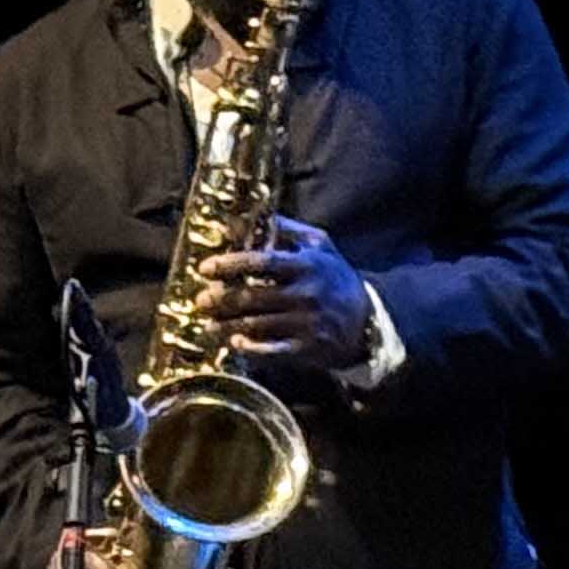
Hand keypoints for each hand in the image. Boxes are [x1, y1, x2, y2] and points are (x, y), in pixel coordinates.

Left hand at [194, 214, 370, 379]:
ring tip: (209, 325)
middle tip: (201, 301)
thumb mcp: (320, 246)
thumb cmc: (336, 278)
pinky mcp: (309, 348)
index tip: (205, 268)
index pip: (262, 262)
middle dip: (221, 300)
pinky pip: (273, 351)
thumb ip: (287, 229)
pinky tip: (236, 344)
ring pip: (257, 325)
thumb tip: (249, 217)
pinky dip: (251, 349)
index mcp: (307, 266)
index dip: (230, 265)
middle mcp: (307, 294)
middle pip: (252, 297)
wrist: (367, 321)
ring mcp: (308, 323)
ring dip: (227, 326)